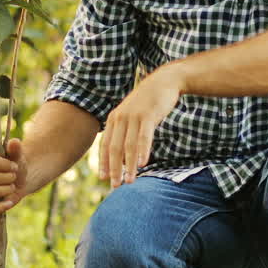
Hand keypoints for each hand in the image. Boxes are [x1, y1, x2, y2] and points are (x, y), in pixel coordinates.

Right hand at [0, 138, 27, 215]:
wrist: (18, 180)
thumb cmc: (13, 165)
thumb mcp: (16, 156)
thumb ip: (15, 149)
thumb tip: (15, 142)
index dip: (1, 164)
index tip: (14, 166)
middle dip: (5, 178)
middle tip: (14, 176)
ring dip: (4, 189)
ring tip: (12, 186)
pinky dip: (0, 206)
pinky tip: (10, 201)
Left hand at [100, 66, 183, 188]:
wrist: (163, 82)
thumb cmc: (148, 102)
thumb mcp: (131, 115)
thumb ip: (125, 130)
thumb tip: (122, 152)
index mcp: (113, 119)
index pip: (105, 145)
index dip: (104, 162)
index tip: (103, 178)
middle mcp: (120, 118)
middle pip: (115, 148)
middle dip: (114, 169)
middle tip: (115, 186)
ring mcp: (133, 116)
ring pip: (128, 146)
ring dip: (128, 165)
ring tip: (129, 181)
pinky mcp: (147, 115)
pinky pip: (143, 137)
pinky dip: (142, 151)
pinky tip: (142, 164)